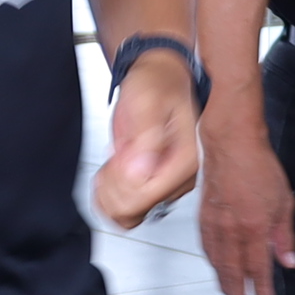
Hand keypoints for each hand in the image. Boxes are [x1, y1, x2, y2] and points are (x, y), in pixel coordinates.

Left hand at [92, 59, 200, 229]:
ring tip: (111, 163)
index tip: (116, 158)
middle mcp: (181, 179)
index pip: (145, 197)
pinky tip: (110, 173)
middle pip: (134, 211)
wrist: (159, 79)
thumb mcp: (147, 100)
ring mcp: (167, 185)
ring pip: (128, 216)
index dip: (119, 182)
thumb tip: (141, 171)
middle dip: (112, 186)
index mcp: (186, 161)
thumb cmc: (157, 85)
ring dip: (109, 192)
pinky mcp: (154, 187)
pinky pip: (127, 211)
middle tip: (112, 157)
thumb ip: (146, 135)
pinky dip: (109, 196)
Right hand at [193, 113, 294, 294]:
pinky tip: (216, 267)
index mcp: (253, 228)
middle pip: (232, 272)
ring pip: (216, 263)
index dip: (263, 289)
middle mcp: (230, 231)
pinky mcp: (203, 217)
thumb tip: (289, 261)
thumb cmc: (258, 167)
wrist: (231, 144)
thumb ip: (284, 236)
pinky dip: (212, 263)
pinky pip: (206, 248)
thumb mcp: (283, 202)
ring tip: (230, 294)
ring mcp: (214, 225)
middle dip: (238, 294)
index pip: (258, 269)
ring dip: (223, 282)